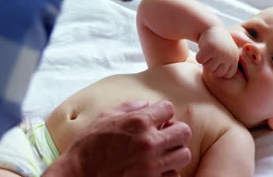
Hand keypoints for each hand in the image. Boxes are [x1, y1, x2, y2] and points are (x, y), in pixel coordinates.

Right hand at [42, 100, 191, 176]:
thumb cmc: (88, 147)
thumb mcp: (104, 119)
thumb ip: (127, 107)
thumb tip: (145, 104)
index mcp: (138, 122)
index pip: (169, 108)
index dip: (163, 113)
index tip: (157, 120)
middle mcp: (149, 142)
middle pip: (184, 131)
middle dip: (175, 132)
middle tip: (164, 136)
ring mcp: (152, 164)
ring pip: (183, 154)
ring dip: (174, 153)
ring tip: (161, 154)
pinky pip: (174, 174)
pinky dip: (168, 172)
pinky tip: (156, 169)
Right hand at [196, 26, 238, 78]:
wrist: (211, 27)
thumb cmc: (219, 44)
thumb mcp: (228, 55)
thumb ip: (228, 67)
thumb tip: (228, 87)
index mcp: (235, 59)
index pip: (226, 75)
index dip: (219, 69)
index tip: (219, 60)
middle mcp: (229, 56)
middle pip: (216, 73)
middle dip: (211, 65)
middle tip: (213, 54)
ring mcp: (219, 52)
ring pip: (207, 67)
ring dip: (205, 60)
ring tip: (209, 50)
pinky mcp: (209, 48)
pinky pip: (199, 60)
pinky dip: (199, 55)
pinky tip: (204, 47)